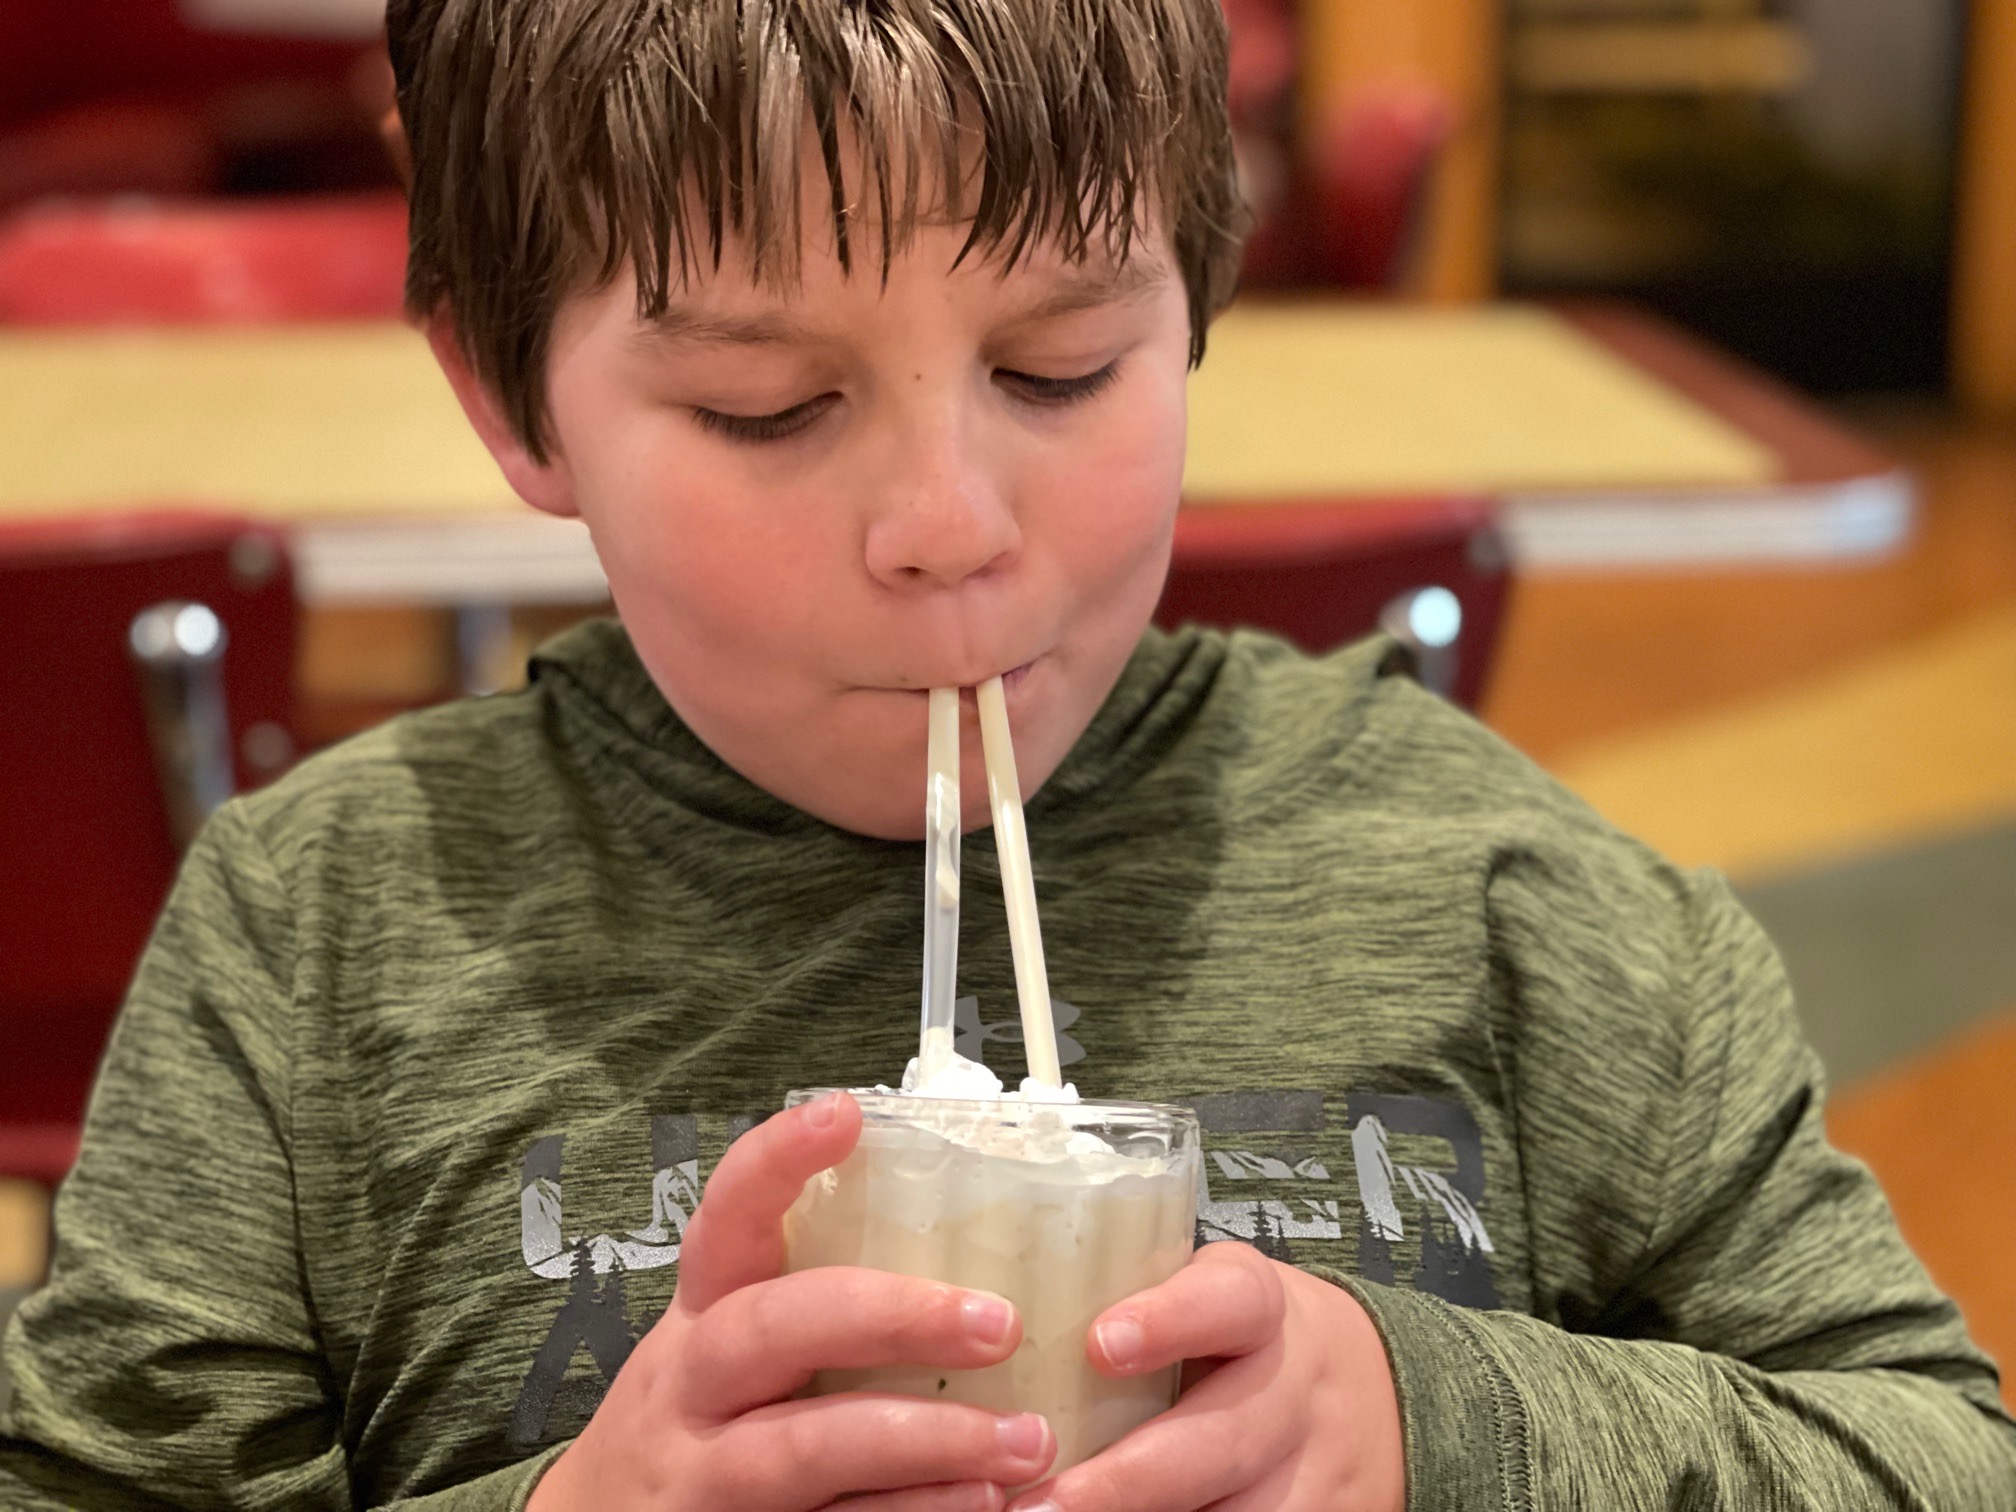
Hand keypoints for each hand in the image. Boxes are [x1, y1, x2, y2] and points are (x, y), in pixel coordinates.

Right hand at [529, 1091, 1059, 1511]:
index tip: (843, 1113)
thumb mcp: (722, 1351)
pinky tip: (981, 1506)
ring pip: (808, 1448)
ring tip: (1026, 1439)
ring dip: (928, 1441)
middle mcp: (690, 1388)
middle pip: (775, 1330)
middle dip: (891, 1319)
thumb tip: (965, 1239)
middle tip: (997, 1322)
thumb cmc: (699, 1427)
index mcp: (701, 1316)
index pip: (726, 1218)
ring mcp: (703, 1477)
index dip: (776, 1161)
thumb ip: (807, 1300)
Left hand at [1003, 1242, 1403, 1511]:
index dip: (1170, 1321)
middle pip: (1223, 1439)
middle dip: (1129, 1481)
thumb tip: (983, 1319)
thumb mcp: (1206, 1295)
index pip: (1228, 1301)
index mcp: (1259, 1307)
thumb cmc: (1237, 1340)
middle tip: (1044, 1503)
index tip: (1100, 1343)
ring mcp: (1312, 1472)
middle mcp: (1292, 1389)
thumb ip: (1128, 1296)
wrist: (1370, 1394)